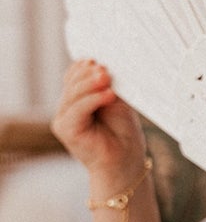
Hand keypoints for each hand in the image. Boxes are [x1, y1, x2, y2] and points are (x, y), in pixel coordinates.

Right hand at [51, 59, 144, 189]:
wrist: (125, 162)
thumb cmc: (123, 134)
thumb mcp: (118, 102)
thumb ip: (108, 85)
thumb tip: (103, 66)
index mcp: (78, 98)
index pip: (74, 76)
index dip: (85, 66)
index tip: (100, 58)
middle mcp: (67, 108)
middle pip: (72, 82)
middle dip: (88, 74)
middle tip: (105, 68)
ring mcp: (63, 119)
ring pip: (73, 94)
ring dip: (91, 84)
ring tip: (107, 77)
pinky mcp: (65, 130)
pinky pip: (77, 109)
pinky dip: (93, 100)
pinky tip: (108, 94)